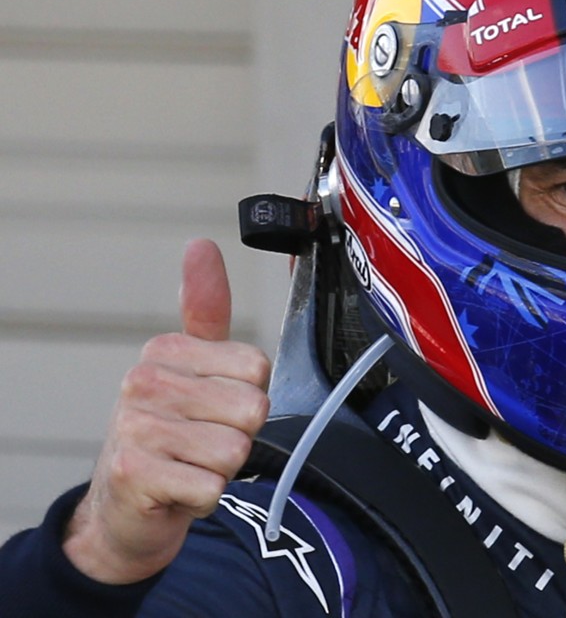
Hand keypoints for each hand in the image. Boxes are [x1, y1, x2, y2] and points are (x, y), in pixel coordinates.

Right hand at [63, 239, 271, 583]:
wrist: (124, 504)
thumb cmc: (168, 430)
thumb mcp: (191, 365)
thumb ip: (206, 309)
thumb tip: (201, 245)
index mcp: (166, 350)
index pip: (257, 367)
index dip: (249, 396)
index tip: (216, 407)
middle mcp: (144, 381)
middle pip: (252, 409)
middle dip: (239, 435)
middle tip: (203, 440)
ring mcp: (136, 427)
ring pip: (235, 450)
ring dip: (221, 468)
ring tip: (190, 463)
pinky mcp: (135, 473)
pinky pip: (212, 487)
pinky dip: (205, 496)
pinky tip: (179, 488)